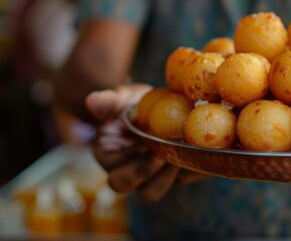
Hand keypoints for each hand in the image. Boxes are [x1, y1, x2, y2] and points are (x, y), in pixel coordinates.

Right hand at [87, 84, 202, 201]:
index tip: (149, 149)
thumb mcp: (123, 98)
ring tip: (180, 156)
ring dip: (166, 177)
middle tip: (165, 156)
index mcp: (108, 155)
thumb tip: (92, 101)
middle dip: (147, 174)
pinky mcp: (167, 174)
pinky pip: (176, 181)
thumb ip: (109, 101)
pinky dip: (188, 171)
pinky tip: (197, 155)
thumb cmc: (134, 103)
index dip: (133, 167)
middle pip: (128, 187)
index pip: (114, 174)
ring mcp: (147, 176)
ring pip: (152, 191)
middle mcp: (124, 170)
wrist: (157, 105)